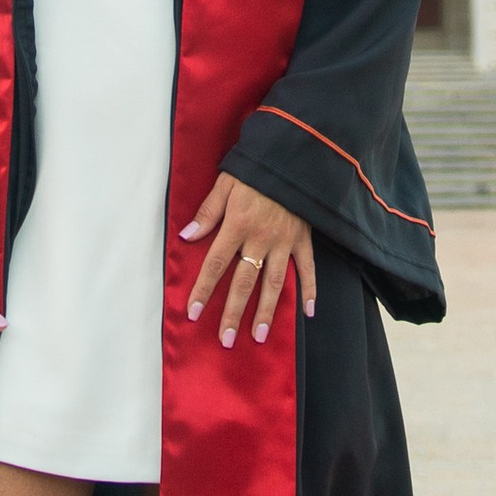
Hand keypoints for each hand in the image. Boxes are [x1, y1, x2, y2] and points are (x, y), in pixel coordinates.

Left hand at [178, 174, 315, 349]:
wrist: (294, 155)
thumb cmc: (256, 168)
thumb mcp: (226, 182)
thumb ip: (208, 212)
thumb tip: (186, 237)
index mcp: (237, 225)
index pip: (216, 263)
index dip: (204, 289)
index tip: (194, 313)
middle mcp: (260, 238)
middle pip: (244, 282)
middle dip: (234, 313)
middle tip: (226, 340)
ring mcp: (284, 241)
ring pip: (274, 283)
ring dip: (266, 311)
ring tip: (259, 336)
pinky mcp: (303, 239)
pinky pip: (307, 268)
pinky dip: (309, 290)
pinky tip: (308, 313)